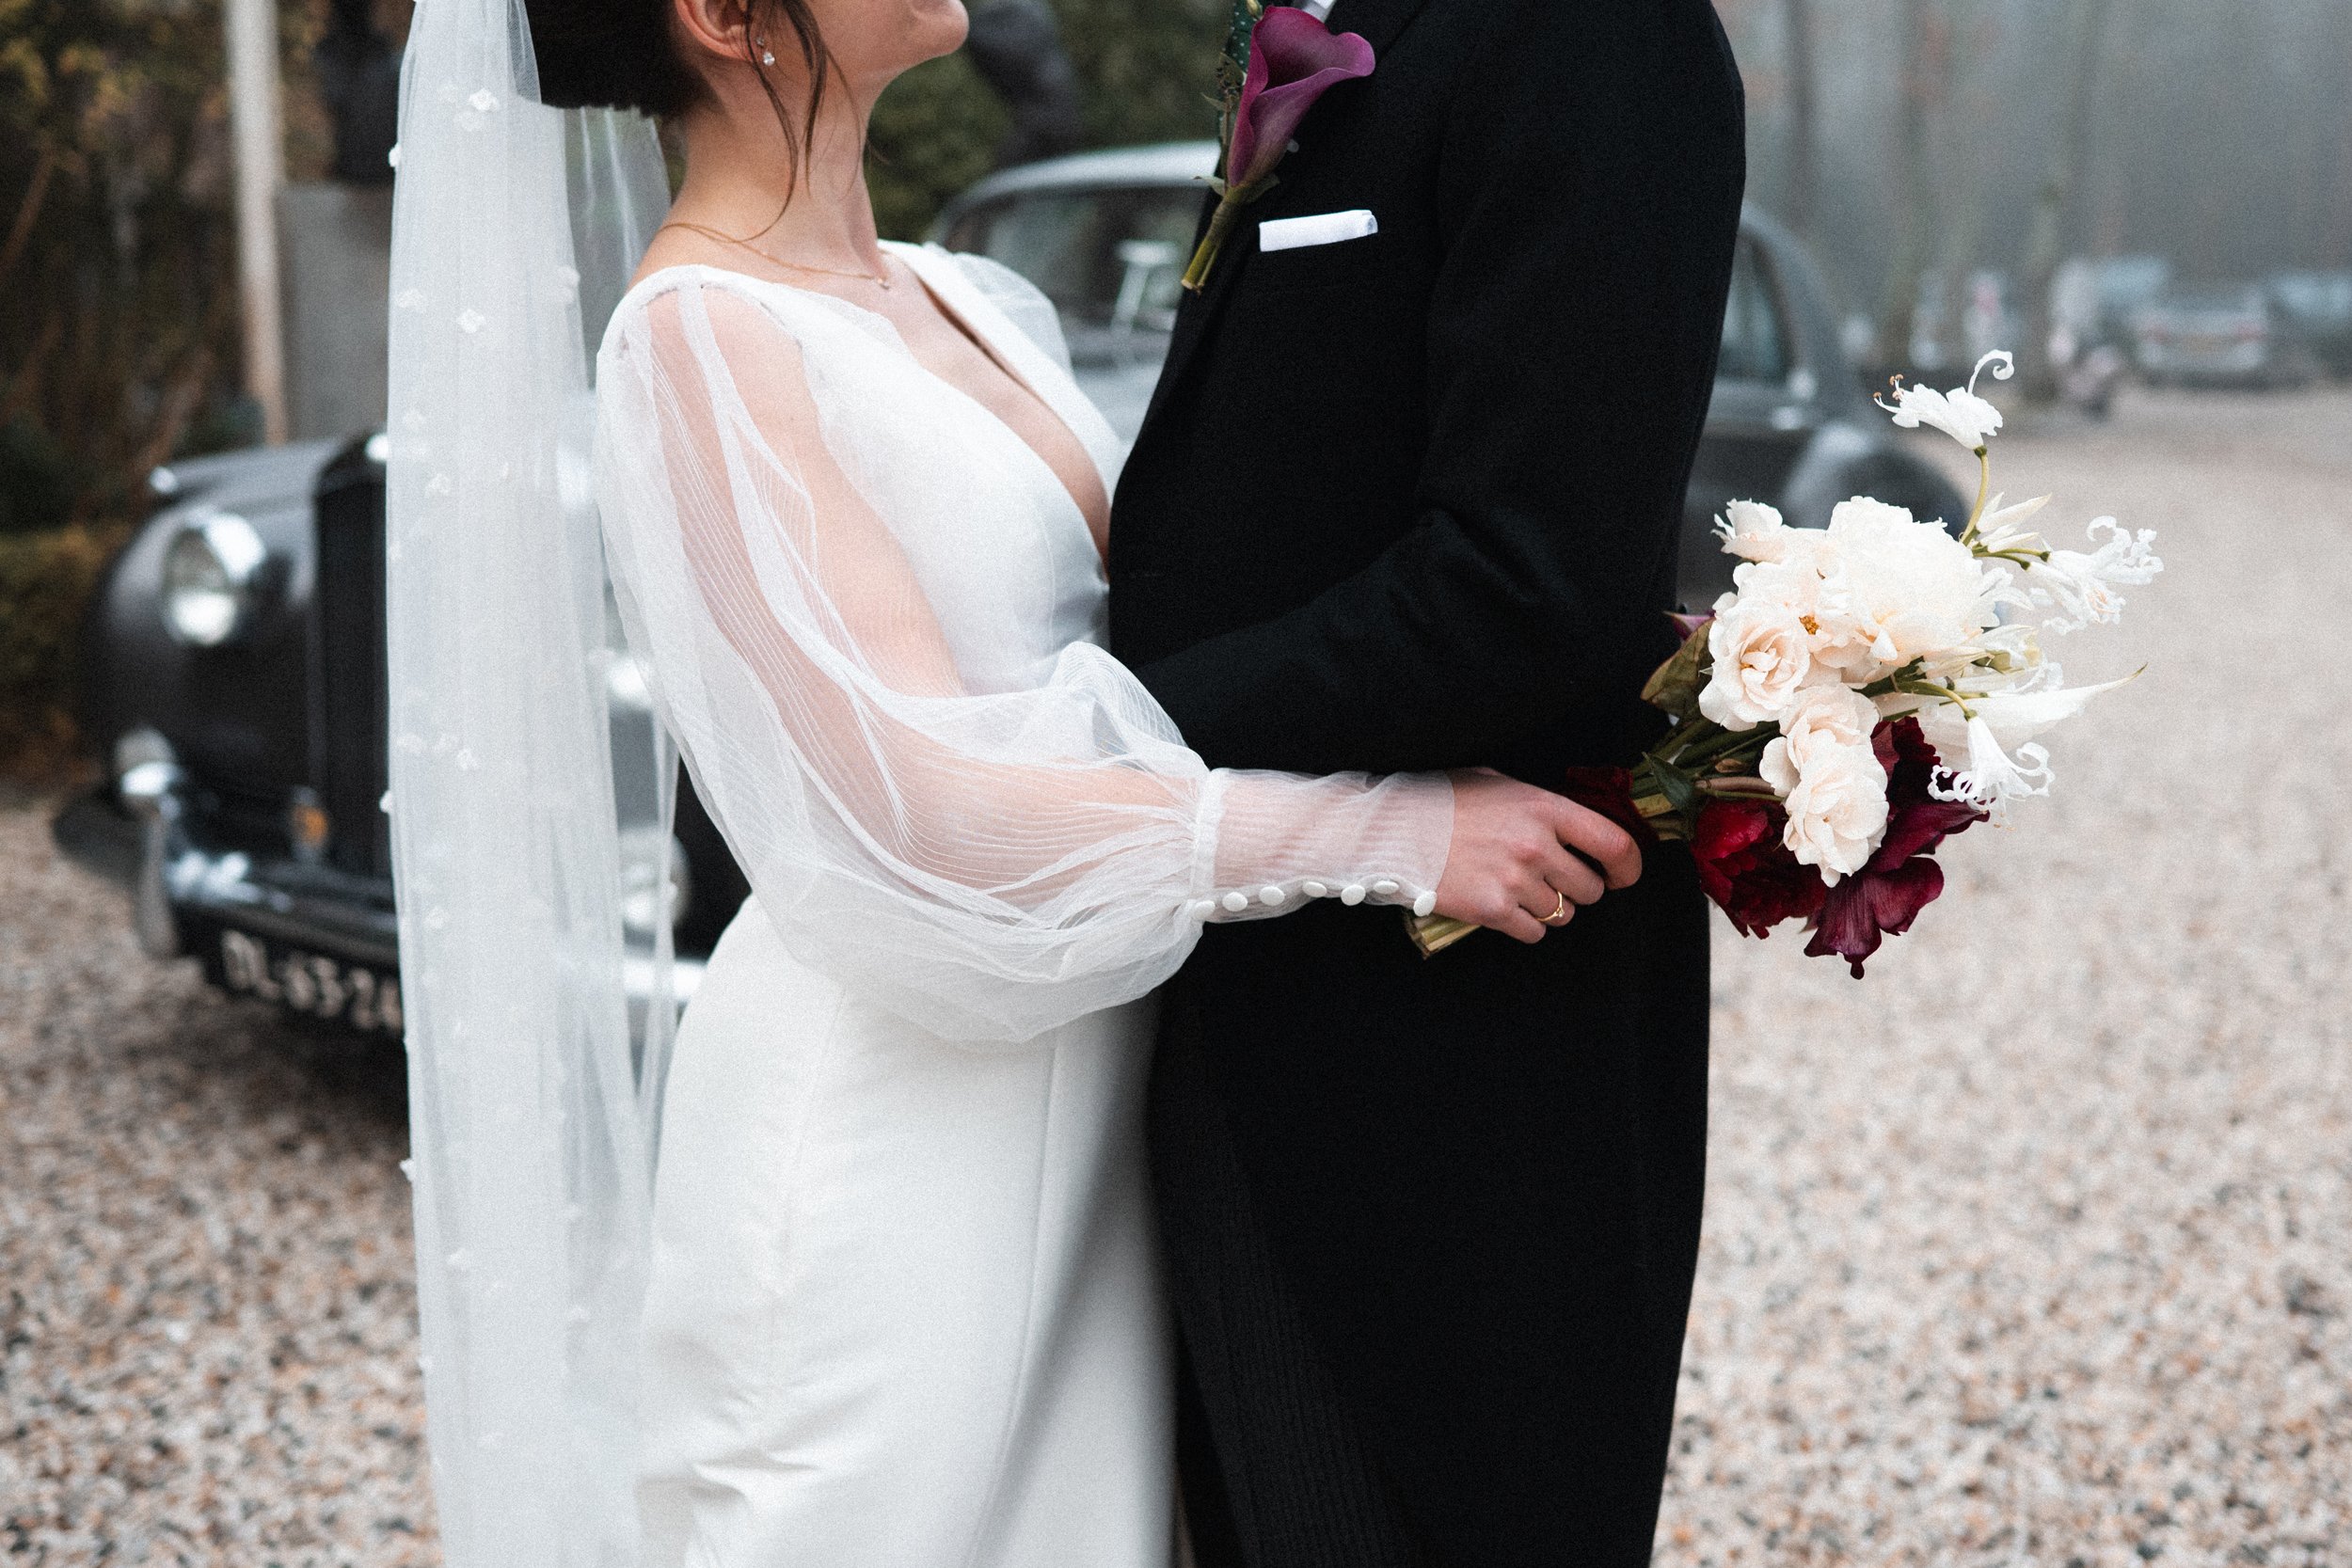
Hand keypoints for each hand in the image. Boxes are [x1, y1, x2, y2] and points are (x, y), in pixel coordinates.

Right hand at [1432, 769, 1643, 943]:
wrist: (1392, 829)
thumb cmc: (1443, 800)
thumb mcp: (1500, 784)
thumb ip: (1542, 807)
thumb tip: (1579, 828)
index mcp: (1544, 808)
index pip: (1614, 844)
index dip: (1628, 867)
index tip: (1621, 876)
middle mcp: (1535, 846)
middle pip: (1590, 889)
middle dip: (1577, 888)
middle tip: (1551, 880)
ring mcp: (1515, 881)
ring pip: (1563, 915)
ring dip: (1549, 908)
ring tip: (1520, 891)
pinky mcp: (1492, 911)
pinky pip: (1534, 933)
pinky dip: (1525, 926)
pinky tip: (1504, 907)